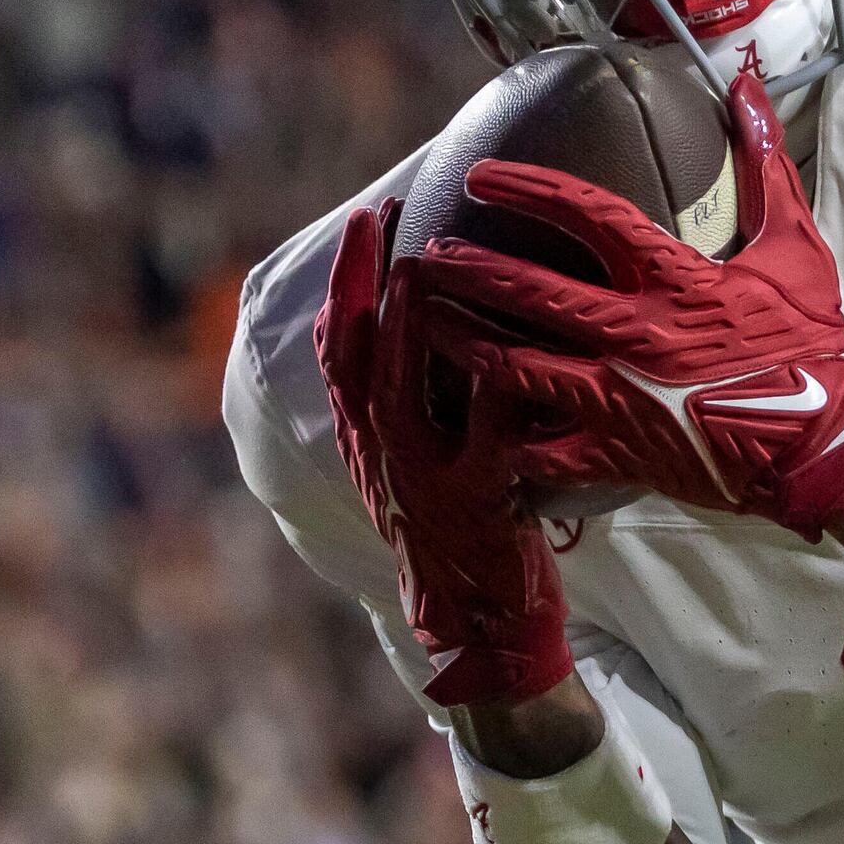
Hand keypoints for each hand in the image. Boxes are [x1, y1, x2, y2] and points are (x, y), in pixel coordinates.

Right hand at [314, 199, 576, 709]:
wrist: (483, 629)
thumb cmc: (465, 535)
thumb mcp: (421, 468)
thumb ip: (412, 407)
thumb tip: (413, 333)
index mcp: (370, 443)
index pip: (343, 349)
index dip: (347, 283)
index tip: (362, 223)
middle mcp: (384, 458)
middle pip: (356, 356)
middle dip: (360, 282)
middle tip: (373, 214)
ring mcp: (425, 483)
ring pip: (400, 395)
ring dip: (405, 330)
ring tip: (419, 266)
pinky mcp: (478, 507)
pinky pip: (480, 445)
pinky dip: (487, 398)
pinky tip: (500, 352)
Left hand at [404, 72, 843, 539]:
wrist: (825, 442)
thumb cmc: (810, 342)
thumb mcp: (795, 244)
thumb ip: (764, 163)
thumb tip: (748, 86)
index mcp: (676, 279)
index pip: (589, 216)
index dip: (530, 189)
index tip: (483, 176)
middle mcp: (637, 334)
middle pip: (533, 292)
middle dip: (473, 269)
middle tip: (431, 253)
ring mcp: (622, 398)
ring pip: (519, 368)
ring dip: (465, 342)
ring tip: (426, 321)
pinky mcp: (620, 452)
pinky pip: (546, 448)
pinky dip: (506, 437)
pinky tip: (470, 421)